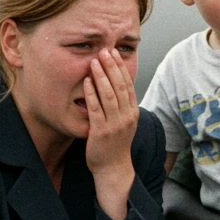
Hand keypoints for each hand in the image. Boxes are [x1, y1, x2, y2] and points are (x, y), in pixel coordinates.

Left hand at [84, 49, 136, 219]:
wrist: (113, 169)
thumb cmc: (115, 145)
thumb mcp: (123, 123)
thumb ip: (120, 106)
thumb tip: (114, 86)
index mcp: (132, 112)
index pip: (128, 84)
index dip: (121, 68)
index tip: (114, 53)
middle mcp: (126, 116)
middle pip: (120, 86)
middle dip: (112, 67)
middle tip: (104, 51)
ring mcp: (115, 124)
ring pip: (109, 95)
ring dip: (102, 76)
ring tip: (95, 61)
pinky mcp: (102, 131)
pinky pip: (96, 109)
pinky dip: (92, 94)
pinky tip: (87, 82)